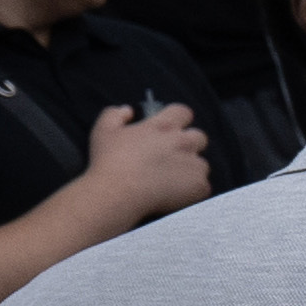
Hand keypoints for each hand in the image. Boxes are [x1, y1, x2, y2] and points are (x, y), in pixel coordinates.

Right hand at [94, 100, 217, 218]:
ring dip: (190, 169)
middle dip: (188, 144)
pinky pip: (203, 186)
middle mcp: (183, 142)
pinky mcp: (199, 186)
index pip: (183, 112)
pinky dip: (191, 190)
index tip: (168, 128)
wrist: (117, 193)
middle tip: (170, 156)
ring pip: (201, 164)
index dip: (177, 118)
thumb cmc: (108, 161)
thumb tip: (129, 110)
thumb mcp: (103, 130)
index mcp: (163, 126)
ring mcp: (194, 165)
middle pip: (199, 137)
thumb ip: (115, 114)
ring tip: (170, 180)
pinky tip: (174, 194)